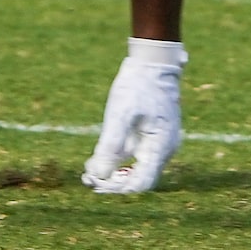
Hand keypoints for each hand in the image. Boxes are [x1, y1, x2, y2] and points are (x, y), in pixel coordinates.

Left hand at [81, 39, 185, 194]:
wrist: (153, 61)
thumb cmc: (138, 84)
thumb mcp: (120, 113)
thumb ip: (111, 146)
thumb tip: (98, 175)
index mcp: (160, 147)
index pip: (141, 183)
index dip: (118, 189)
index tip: (96, 184)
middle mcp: (162, 149)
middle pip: (138, 179)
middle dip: (113, 183)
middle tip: (88, 179)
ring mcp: (157, 143)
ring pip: (135, 169)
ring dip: (112, 174)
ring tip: (88, 173)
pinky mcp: (150, 135)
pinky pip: (133, 156)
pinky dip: (116, 161)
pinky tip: (96, 161)